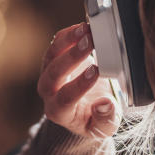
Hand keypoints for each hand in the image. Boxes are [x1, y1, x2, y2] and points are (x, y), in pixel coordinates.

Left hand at [38, 22, 119, 138]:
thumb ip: (106, 120)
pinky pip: (56, 43)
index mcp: (59, 112)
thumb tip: (105, 105)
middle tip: (90, 43)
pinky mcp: (54, 58)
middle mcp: (49, 92)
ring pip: (52, 54)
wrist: (85, 107)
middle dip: (72, 57)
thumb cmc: (94, 118)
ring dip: (68, 40)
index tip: (97, 71)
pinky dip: (68, 34)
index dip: (80, 84)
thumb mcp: (104, 128)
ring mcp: (49, 72)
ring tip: (86, 29)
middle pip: (54, 73)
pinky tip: (83, 27)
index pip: (65, 98)